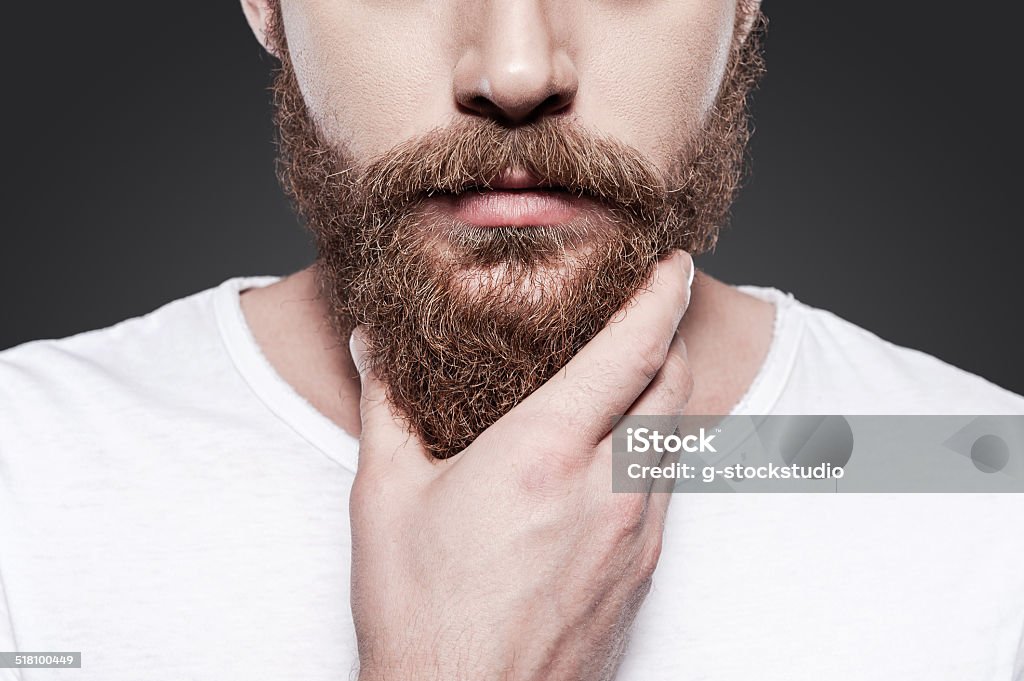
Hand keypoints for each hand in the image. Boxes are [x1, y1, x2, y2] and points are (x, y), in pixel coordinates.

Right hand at [348, 251, 694, 680]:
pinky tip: (621, 450)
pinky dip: (658, 447)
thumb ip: (386, 404)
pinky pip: (668, 488)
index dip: (659, 295)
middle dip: (672, 332)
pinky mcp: (644, 574)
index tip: (672, 260)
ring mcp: (636, 536)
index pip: (630, 352)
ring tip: (641, 365)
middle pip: (674, 385)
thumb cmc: (420, 615)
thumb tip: (372, 340)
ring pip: (678, 438)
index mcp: (544, 456)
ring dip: (668, 390)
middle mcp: (608, 490)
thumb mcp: (385, 498)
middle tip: (658, 301)